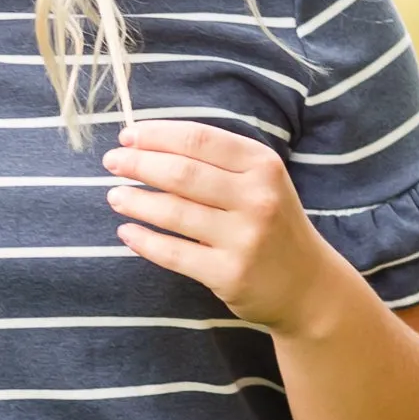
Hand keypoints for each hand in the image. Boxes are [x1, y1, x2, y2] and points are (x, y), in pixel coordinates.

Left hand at [102, 122, 347, 338]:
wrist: (306, 284)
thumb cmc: (272, 223)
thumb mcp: (261, 181)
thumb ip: (218, 161)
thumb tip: (151, 143)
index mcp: (263, 165)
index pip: (200, 140)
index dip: (157, 135)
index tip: (128, 135)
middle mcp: (257, 198)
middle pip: (182, 173)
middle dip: (138, 164)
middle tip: (112, 162)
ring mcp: (243, 237)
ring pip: (173, 212)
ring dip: (135, 201)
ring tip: (114, 196)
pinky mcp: (228, 273)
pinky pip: (173, 253)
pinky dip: (143, 241)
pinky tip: (126, 232)